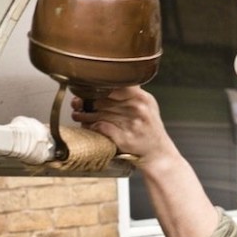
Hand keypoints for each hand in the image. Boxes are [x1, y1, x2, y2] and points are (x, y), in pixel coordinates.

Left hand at [72, 87, 218, 236]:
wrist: (158, 155)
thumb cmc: (150, 131)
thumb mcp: (148, 106)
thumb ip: (133, 93)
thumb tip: (108, 81)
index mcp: (143, 98)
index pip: (116, 85)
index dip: (98, 86)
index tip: (87, 87)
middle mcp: (139, 109)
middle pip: (105, 99)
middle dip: (88, 101)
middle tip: (77, 102)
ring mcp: (132, 124)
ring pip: (100, 113)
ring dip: (85, 115)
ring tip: (77, 115)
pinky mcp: (124, 138)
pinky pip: (102, 128)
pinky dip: (92, 127)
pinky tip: (86, 126)